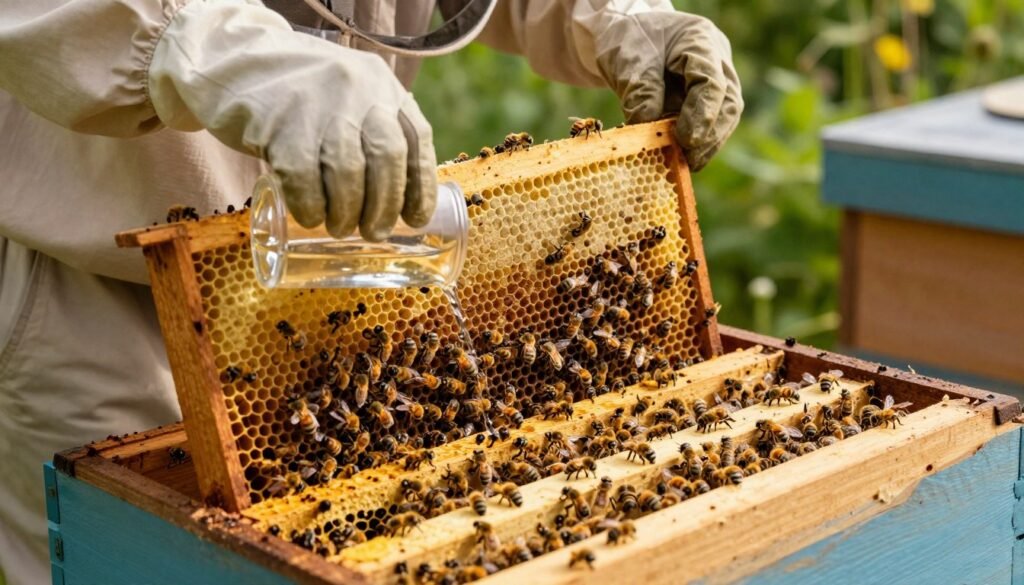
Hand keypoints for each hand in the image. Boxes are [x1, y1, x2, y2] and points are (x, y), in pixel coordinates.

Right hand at [148, 1, 436, 239]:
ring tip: (340, 228)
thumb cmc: (300, 95)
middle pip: (386, 157)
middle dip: (385, 205)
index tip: (415, 218)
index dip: (420, 185)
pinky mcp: (279, 123)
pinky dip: (311, 207)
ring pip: (348, 172)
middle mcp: (357, 88)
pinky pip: (303, 179)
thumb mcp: (349, 95)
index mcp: (381, 84)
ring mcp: (318, 104)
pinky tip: (311, 217)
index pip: (416, 138)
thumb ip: (375, 129)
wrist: (234, 61)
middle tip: (375, 232)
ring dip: (347, 212)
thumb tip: (400, 197)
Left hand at [594, 11, 742, 170]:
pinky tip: (685, 161)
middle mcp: (718, 61)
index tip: (685, 139)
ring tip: (687, 165)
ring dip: (708, 144)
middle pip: (728, 102)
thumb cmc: (630, 42)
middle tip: (689, 159)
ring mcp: (718, 81)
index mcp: (700, 40)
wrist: (629, 39)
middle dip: (710, 134)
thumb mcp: (628, 60)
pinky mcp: (709, 101)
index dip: (701, 113)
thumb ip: (640, 91)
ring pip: (726, 117)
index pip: (711, 80)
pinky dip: (700, 144)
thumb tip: (648, 131)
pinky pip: (712, 125)